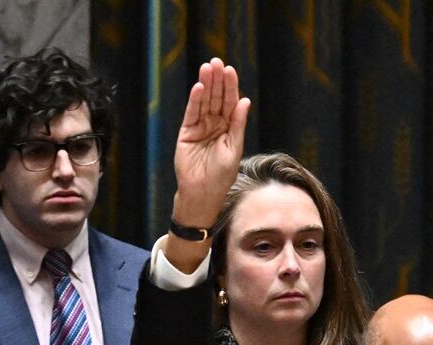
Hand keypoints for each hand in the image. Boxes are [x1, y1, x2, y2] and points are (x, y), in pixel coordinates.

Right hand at [163, 57, 250, 269]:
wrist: (202, 194)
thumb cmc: (222, 176)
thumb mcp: (234, 149)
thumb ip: (237, 125)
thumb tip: (245, 101)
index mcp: (229, 128)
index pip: (230, 102)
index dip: (230, 86)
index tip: (231, 70)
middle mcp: (214, 125)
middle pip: (216, 98)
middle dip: (217, 80)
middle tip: (217, 62)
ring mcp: (200, 128)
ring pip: (203, 102)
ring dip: (205, 85)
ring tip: (207, 68)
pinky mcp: (186, 133)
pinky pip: (191, 114)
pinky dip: (194, 101)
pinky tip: (198, 88)